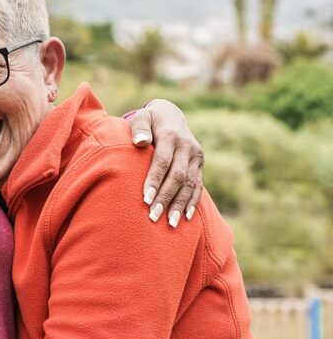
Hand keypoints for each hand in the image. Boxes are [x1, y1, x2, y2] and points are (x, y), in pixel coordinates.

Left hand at [129, 100, 203, 227]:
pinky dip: (192, 202)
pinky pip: (198, 185)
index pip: (163, 162)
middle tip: (153, 217)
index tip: (145, 199)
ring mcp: (196, 156)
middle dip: (166, 198)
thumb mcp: (143, 117)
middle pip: (177, 176)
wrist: (171, 115)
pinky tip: (185, 217)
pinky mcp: (200, 164)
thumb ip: (139, 127)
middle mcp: (187, 147)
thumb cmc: (150, 120)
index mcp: (171, 136)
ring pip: (190, 184)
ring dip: (180, 204)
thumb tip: (140, 142)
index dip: (155, 181)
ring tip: (169, 223)